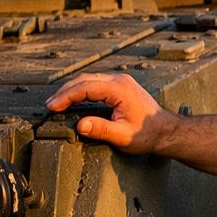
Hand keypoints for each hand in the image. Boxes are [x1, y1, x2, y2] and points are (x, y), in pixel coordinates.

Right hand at [45, 73, 176, 153]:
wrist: (167, 131)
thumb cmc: (148, 134)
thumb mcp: (123, 135)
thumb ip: (101, 129)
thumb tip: (81, 125)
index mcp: (119, 89)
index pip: (85, 87)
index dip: (66, 97)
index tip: (52, 107)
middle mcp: (120, 81)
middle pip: (84, 80)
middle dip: (65, 92)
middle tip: (50, 105)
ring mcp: (122, 82)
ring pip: (90, 80)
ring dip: (72, 90)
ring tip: (57, 103)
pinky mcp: (122, 87)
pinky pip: (97, 84)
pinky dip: (82, 90)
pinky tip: (74, 100)